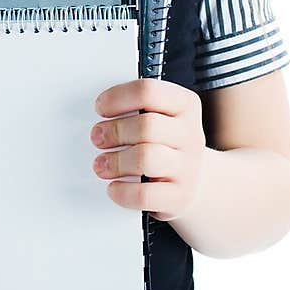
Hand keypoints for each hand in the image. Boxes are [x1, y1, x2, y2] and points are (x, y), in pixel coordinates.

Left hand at [90, 78, 206, 220]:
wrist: (192, 180)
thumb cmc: (166, 143)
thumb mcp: (159, 116)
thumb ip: (134, 108)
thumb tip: (101, 116)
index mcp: (185, 105)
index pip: (149, 92)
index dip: (118, 98)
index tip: (101, 107)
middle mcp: (190, 134)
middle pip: (147, 126)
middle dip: (115, 131)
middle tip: (98, 137)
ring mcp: (188, 167)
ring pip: (146, 158)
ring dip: (116, 162)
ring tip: (102, 164)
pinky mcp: (179, 197)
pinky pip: (145, 195)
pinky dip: (123, 192)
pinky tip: (115, 187)